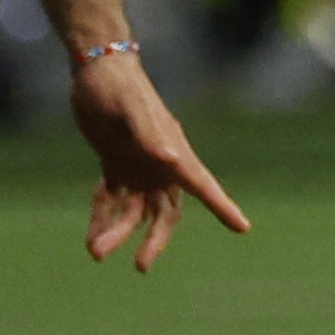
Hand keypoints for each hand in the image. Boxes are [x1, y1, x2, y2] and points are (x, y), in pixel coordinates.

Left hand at [73, 50, 252, 270]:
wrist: (94, 68)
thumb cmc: (117, 86)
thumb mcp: (131, 109)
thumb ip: (150, 134)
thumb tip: (172, 159)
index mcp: (173, 151)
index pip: (203, 184)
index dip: (223, 206)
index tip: (243, 227)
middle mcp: (161, 163)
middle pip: (165, 211)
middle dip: (155, 239)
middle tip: (142, 266)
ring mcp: (139, 165)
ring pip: (134, 210)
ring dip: (118, 231)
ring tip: (95, 251)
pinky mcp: (117, 163)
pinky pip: (113, 199)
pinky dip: (103, 215)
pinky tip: (91, 232)